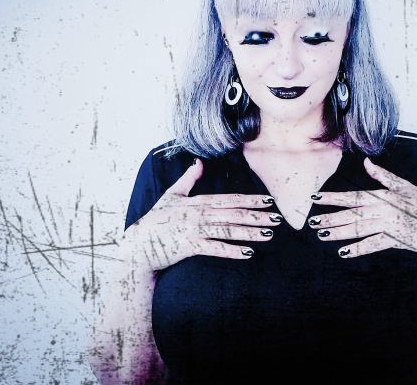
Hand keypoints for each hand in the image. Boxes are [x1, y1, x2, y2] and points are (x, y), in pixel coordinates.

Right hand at [123, 158, 279, 271]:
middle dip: (257, 216)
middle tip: (278, 218)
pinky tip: (248, 253)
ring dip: (250, 232)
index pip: (230, 199)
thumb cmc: (155, 220)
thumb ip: (188, 179)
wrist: (138, 245)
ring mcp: (195, 230)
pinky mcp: (190, 246)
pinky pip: (215, 248)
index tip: (268, 201)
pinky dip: (231, 250)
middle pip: (234, 214)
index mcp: (197, 202)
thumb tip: (199, 162)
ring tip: (268, 234)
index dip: (250, 200)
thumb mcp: (171, 195)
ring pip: (228, 230)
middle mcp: (199, 214)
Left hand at [309, 157, 416, 257]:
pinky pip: (373, 245)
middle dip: (330, 218)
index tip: (315, 199)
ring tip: (322, 236)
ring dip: (339, 233)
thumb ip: (383, 175)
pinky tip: (343, 253)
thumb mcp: (404, 186)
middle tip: (312, 222)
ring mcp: (390, 225)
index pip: (353, 196)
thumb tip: (366, 162)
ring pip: (359, 229)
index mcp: (384, 195)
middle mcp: (384, 209)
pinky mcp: (396, 240)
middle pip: (352, 214)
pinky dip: (358, 249)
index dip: (333, 198)